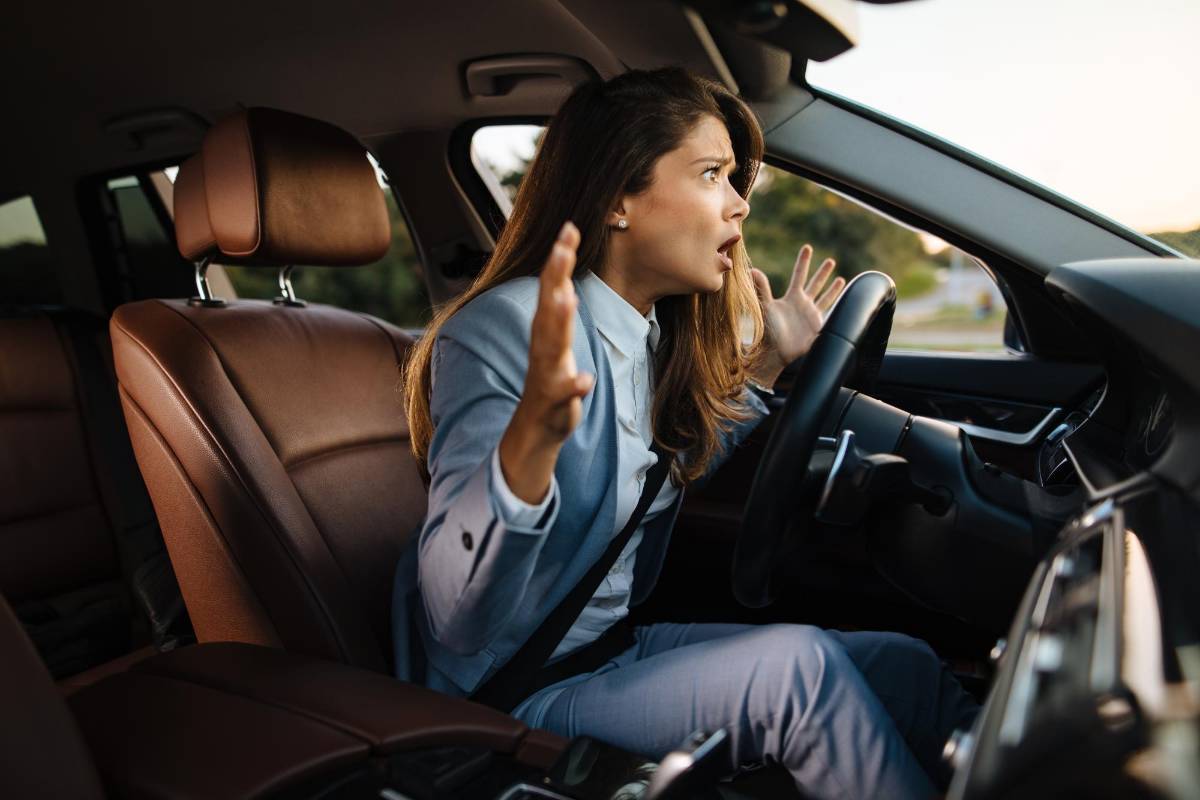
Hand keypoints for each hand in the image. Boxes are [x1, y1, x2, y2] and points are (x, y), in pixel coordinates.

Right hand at [499, 221, 593, 503]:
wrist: (535, 432)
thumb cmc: (551, 386)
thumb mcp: (558, 346)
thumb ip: (560, 316)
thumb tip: (565, 285)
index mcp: (547, 332)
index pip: (552, 288)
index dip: (559, 259)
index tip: (570, 228)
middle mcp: (543, 348)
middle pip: (549, 306)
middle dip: (555, 277)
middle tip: (563, 246)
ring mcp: (546, 375)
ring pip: (551, 345)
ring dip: (558, 322)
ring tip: (566, 297)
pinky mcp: (554, 403)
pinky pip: (564, 394)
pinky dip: (573, 387)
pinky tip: (585, 379)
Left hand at [749, 244, 845, 387]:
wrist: (779, 353)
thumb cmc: (770, 331)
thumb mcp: (767, 307)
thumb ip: (762, 289)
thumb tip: (752, 270)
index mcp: (792, 297)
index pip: (800, 274)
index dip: (804, 261)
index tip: (808, 248)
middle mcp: (803, 303)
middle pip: (815, 283)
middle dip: (823, 272)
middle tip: (830, 261)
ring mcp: (812, 314)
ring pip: (825, 296)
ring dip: (833, 288)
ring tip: (841, 278)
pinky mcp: (819, 325)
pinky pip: (831, 311)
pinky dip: (838, 305)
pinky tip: (846, 300)